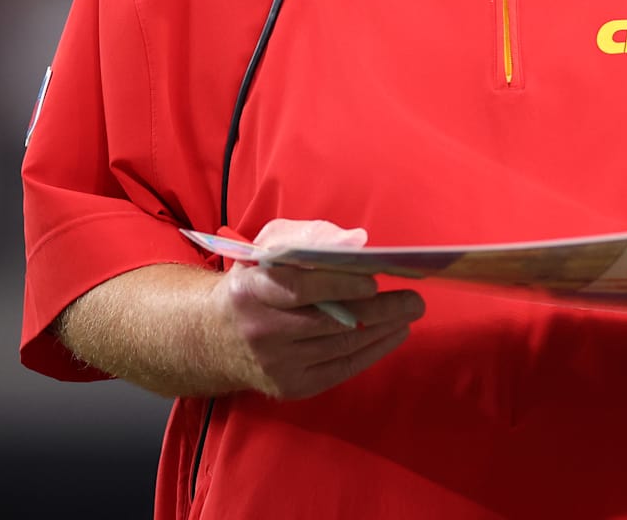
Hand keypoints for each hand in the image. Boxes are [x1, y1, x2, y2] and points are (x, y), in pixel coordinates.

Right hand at [211, 218, 424, 399]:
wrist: (212, 339)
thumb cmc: (252, 284)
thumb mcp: (266, 250)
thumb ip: (307, 239)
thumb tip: (355, 243)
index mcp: (251, 290)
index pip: (300, 288)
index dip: (339, 285)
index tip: (373, 280)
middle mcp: (261, 331)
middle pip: (329, 322)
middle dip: (378, 310)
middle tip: (414, 300)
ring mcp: (275, 365)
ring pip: (340, 346)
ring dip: (382, 330)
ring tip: (408, 313)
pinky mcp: (290, 387)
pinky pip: (341, 369)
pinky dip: (372, 352)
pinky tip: (393, 334)